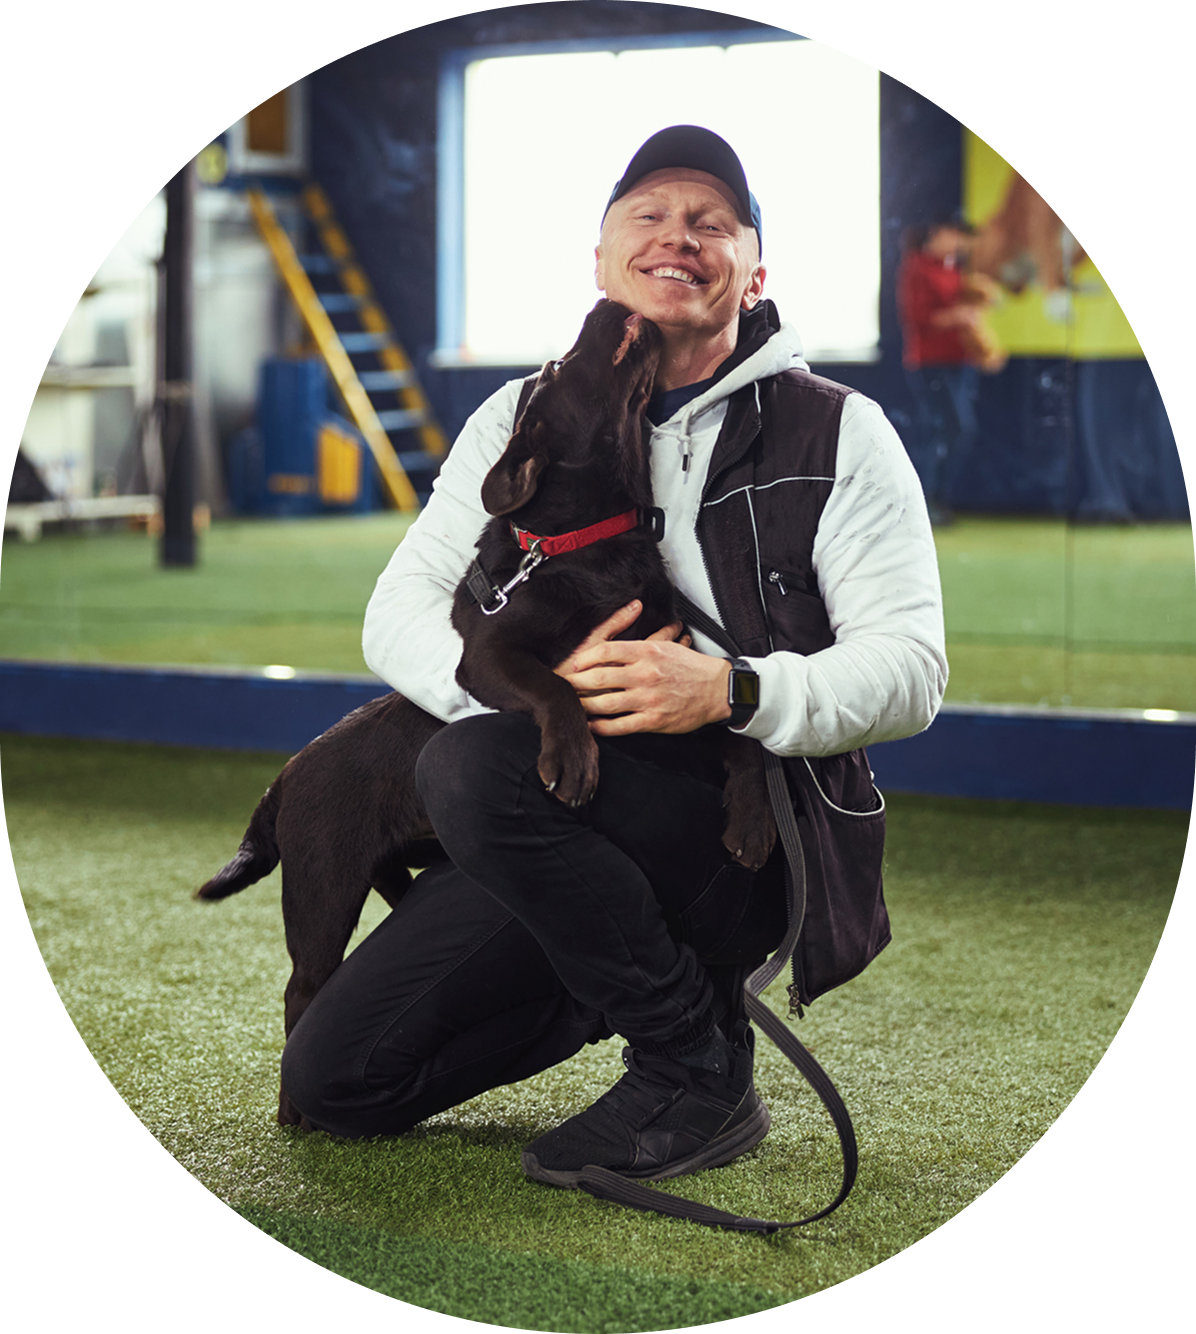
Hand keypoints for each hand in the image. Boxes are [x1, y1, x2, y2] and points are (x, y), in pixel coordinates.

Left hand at [555, 600, 732, 735]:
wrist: (717, 689)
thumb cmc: (692, 667)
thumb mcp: (666, 646)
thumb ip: (640, 641)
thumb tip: (622, 630)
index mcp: (647, 652)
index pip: (606, 651)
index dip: (585, 658)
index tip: (575, 663)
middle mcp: (645, 674)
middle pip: (599, 677)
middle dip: (577, 682)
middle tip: (565, 685)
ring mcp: (648, 698)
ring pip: (605, 703)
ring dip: (584, 706)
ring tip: (573, 705)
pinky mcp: (653, 720)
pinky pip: (620, 726)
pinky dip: (601, 727)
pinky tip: (591, 725)